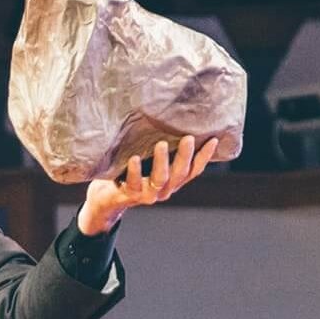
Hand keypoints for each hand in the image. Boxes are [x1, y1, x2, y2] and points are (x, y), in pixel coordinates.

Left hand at [77, 134, 211, 235]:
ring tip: (162, 144)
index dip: (205, 156)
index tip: (213, 139)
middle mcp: (165, 189)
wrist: (106, 198)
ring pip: (161, 179)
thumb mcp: (150, 162)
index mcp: (173, 181)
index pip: (194, 170)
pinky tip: (134, 158)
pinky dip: (135, 172)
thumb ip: (163, 150)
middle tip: (188, 138)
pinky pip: (135, 184)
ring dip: (163, 162)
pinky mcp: (131, 194)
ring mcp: (149, 194)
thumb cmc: (131, 173)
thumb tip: (172, 120)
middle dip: (185, 155)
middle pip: (180, 173)